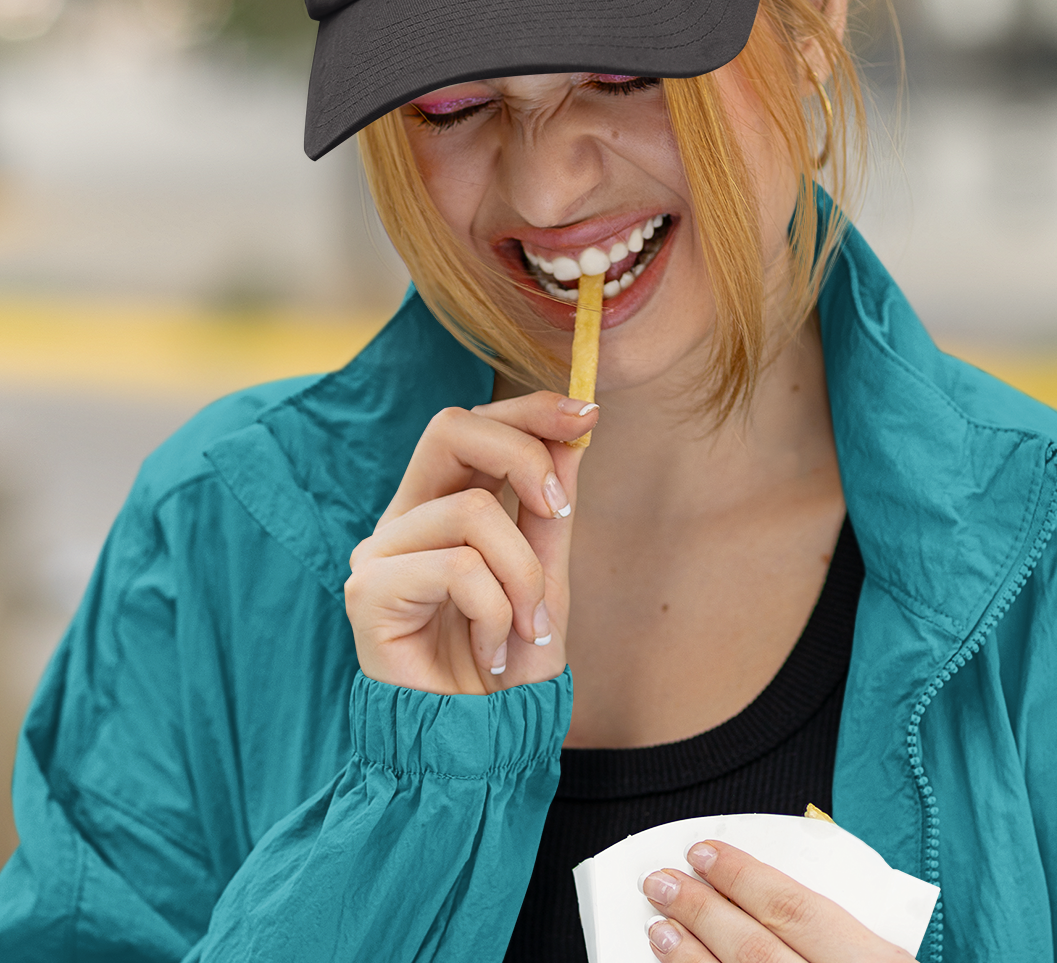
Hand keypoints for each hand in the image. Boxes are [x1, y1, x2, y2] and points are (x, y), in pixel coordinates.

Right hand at [344, 391, 597, 694]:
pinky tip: (492, 650)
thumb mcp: (544, 579)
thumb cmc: (505, 670)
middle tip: (560, 506)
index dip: (527, 409)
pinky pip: (458, 568)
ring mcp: (378, 553)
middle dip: (521, 452)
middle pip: (449, 428)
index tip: (586, 414)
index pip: (471, 425)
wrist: (476, 751)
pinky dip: (495, 610)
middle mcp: (402, 520)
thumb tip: (570, 439)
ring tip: (527, 627)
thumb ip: (547, 511)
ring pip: (470, 509)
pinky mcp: (367, 593)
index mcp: (437, 506)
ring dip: (523, 572)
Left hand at [642, 842, 914, 961]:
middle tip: (661, 882)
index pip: (796, 910)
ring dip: (690, 959)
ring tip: (658, 929)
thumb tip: (763, 889)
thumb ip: (839, 923)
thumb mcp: (885, 954)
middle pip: (757, 950)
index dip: (743, 877)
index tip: (703, 852)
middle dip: (702, 912)